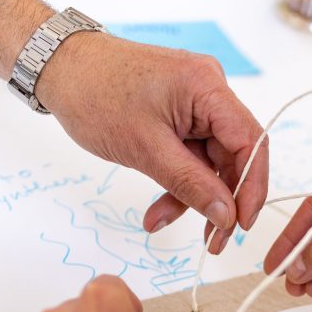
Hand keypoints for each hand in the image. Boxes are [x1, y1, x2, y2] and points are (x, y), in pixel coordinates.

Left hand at [0, 0, 267, 253]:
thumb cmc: (95, 94)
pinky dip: (176, 183)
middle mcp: (209, 91)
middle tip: (212, 242)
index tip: (242, 224)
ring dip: (191, 198)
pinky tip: (156, 209)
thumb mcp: (146, 149)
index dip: (252, 187)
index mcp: (207, 87)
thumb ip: (192, 184)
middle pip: (233, 156)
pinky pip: (190, 157)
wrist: (59, 69)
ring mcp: (194, 104)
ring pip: (209, 163)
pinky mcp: (179, 115)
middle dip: (219, 201)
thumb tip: (227, 215)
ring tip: (160, 222)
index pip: (250, 142)